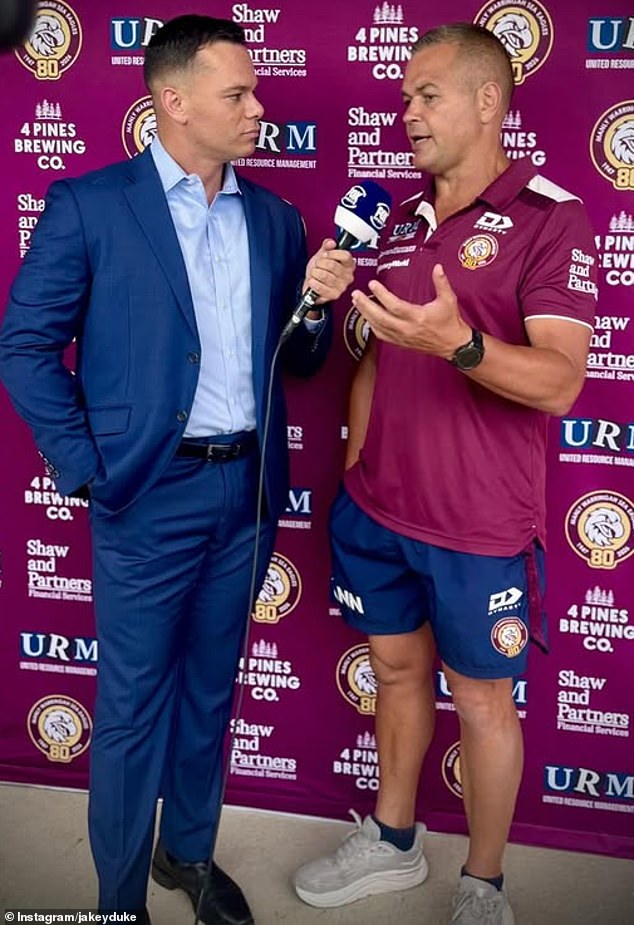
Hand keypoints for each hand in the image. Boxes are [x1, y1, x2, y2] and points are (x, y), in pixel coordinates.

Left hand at [303, 238, 355, 306]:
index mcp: (348, 264)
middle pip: (333, 265)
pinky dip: (313, 283)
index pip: (346, 256)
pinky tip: (312, 281)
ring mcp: (341, 287)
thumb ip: (326, 246)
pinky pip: (322, 287)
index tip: (325, 254)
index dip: (332, 253)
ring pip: (325, 276)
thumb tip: (331, 242)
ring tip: (314, 273)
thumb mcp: (322, 255)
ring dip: (315, 273)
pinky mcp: (334, 295)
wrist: (312, 284)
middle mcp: (348, 276)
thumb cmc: (319, 271)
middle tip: (317, 265)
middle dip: (320, 263)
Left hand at [351, 263, 470, 357]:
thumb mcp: (448, 300)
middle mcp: (407, 329)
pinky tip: (367, 317)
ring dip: (366, 315)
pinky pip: (382, 335)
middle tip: (356, 294)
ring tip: (358, 303)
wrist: (453, 344)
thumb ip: (441, 282)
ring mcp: (402, 337)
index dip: (381, 295)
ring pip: (378, 327)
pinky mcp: (401, 342)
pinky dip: (372, 326)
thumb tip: (437, 267)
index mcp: (418, 317)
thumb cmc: (450, 322)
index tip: (372, 284)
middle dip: (365, 306)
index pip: (394, 306)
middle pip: (380, 318)